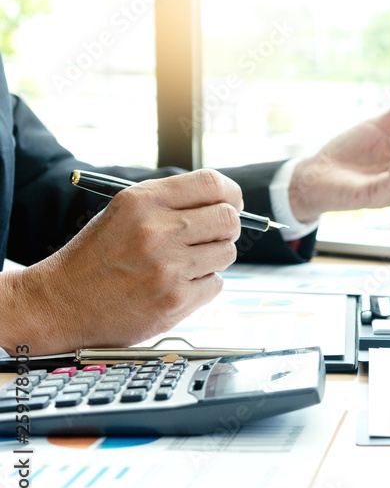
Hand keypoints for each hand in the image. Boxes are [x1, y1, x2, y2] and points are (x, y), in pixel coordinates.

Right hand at [0, 169, 242, 354]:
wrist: (59, 303)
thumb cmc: (96, 257)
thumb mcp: (124, 212)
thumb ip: (171, 203)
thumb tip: (225, 202)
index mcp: (142, 201)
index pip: (212, 184)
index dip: (230, 194)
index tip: (232, 203)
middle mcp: (157, 230)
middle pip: (228, 219)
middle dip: (226, 228)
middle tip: (212, 237)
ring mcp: (167, 267)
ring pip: (227, 253)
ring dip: (213, 259)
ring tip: (184, 264)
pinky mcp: (174, 300)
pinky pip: (215, 285)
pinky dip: (202, 287)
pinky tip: (175, 286)